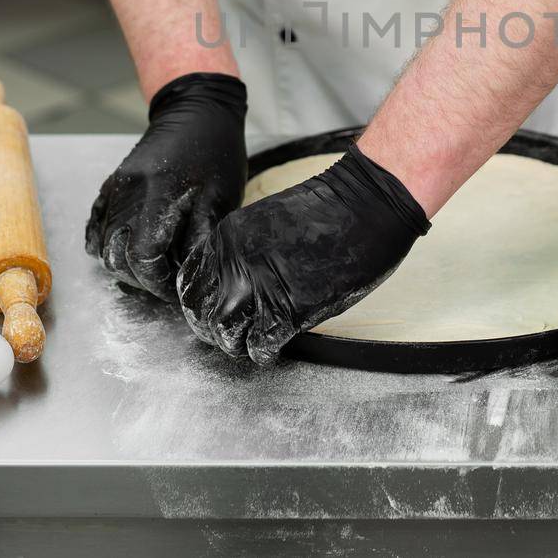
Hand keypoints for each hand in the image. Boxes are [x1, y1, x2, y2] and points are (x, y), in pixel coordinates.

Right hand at [85, 72, 246, 299]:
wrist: (197, 111)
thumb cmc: (215, 153)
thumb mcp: (220, 198)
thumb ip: (203, 238)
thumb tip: (193, 276)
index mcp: (158, 196)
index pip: (142, 257)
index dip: (157, 282)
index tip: (175, 288)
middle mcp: (129, 193)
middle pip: (117, 256)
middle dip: (140, 278)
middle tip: (165, 280)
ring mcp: (116, 188)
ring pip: (103, 243)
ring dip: (123, 262)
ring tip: (151, 265)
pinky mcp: (111, 184)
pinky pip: (96, 223)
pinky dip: (104, 242)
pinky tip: (121, 249)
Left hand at [176, 144, 429, 364]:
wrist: (367, 205)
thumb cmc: (330, 211)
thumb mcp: (267, 224)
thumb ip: (244, 255)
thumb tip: (235, 288)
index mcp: (227, 238)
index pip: (191, 282)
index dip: (201, 303)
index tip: (213, 311)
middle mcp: (235, 262)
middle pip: (203, 312)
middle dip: (215, 329)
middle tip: (230, 335)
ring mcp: (259, 287)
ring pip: (225, 333)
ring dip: (236, 344)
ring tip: (250, 343)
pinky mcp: (288, 309)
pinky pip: (260, 345)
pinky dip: (264, 353)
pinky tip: (273, 348)